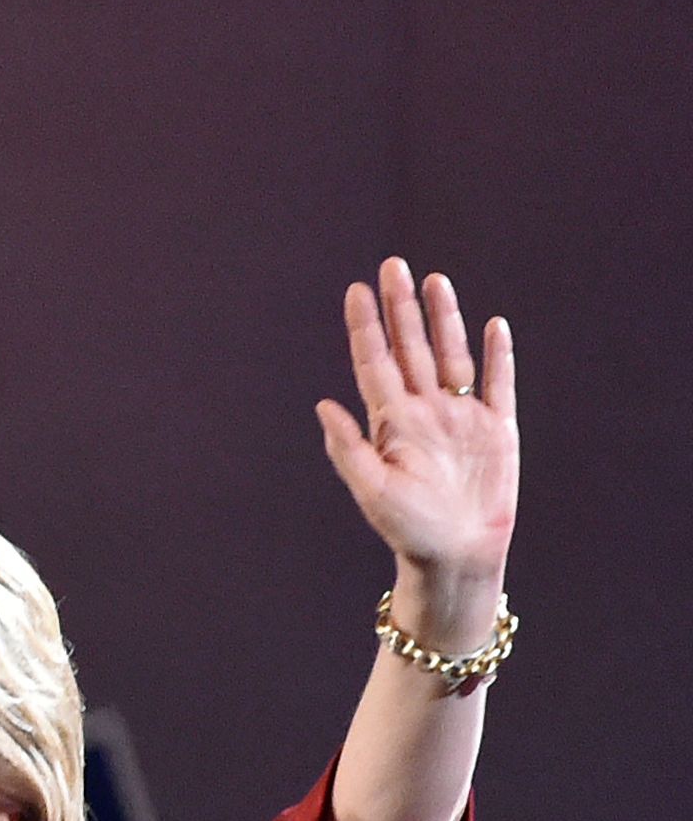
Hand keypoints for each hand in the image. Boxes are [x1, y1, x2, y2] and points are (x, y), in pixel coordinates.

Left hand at [319, 259, 517, 631]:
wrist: (456, 555)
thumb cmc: (408, 529)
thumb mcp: (372, 490)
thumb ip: (349, 448)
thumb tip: (323, 405)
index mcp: (391, 421)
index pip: (374, 362)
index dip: (365, 327)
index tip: (355, 290)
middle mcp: (424, 410)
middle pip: (412, 347)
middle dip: (402, 308)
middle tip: (392, 266)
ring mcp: (461, 416)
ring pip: (452, 355)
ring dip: (445, 319)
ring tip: (435, 281)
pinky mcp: (497, 428)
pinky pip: (498, 383)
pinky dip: (497, 356)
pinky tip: (493, 326)